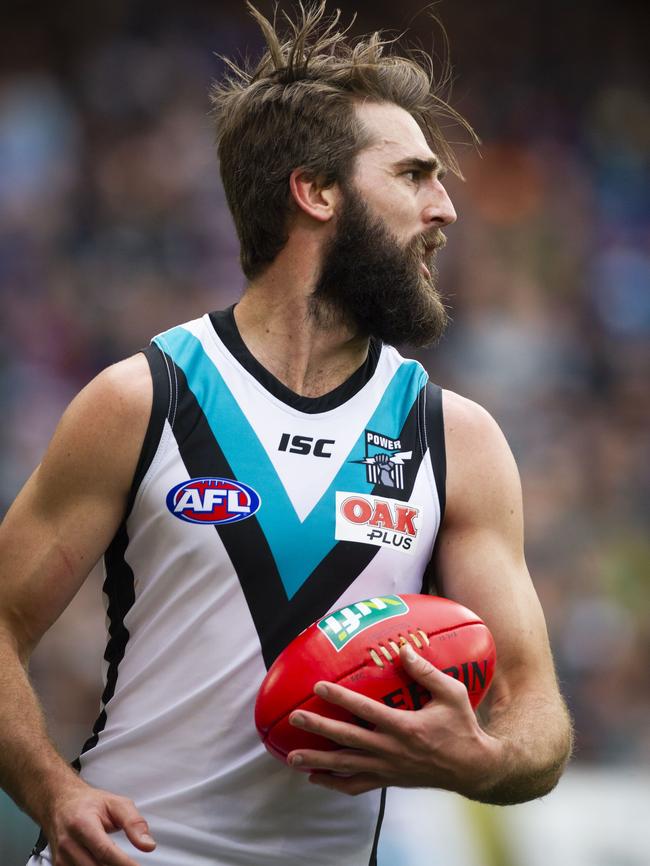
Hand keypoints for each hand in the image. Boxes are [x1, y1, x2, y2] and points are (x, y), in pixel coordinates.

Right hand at [44, 779, 154, 865]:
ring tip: (121, 862)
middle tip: (133, 865)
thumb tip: (148, 845)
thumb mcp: (116, 804)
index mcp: (82, 823)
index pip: (105, 851)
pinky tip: (107, 865)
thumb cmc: (89, 804)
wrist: (60, 804)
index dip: (123, 863)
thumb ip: (134, 823)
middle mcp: (68, 843)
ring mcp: (61, 858)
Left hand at [287, 643, 501, 796]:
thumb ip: (427, 672)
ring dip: (318, 761)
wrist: (472, 769)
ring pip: (346, 767)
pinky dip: (333, 784)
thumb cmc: (462, 727)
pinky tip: (315, 778)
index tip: (318, 686)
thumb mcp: (452, 695)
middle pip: (346, 739)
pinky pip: (356, 786)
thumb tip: (404, 650)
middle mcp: (391, 750)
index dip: (340, 697)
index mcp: (405, 728)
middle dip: (318, 728)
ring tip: (292, 757)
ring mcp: (387, 768)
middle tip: (295, 718)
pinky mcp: (388, 780)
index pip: (365, 710)